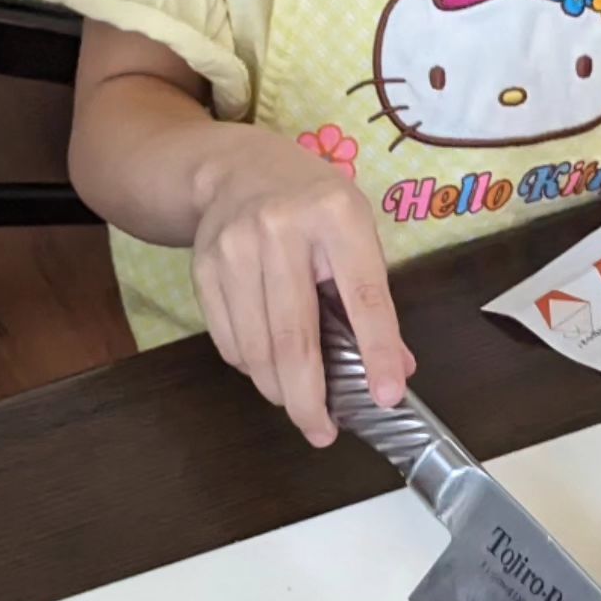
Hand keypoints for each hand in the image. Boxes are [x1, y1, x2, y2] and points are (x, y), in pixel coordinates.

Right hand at [190, 128, 414, 445]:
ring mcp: (235, 247)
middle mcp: (281, 228)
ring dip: (279, 390)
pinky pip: (228, 340)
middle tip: (323, 433)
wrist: (237, 167)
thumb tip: (396, 371)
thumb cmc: (313, 209)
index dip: (376, 353)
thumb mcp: (357, 235)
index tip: (386, 397)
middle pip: (295, 338)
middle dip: (309, 399)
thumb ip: (374, 300)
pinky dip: (250, 367)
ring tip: (298, 403)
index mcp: (337, 217)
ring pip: (256, 348)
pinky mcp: (204, 266)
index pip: (364, 299)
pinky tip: (267, 369)